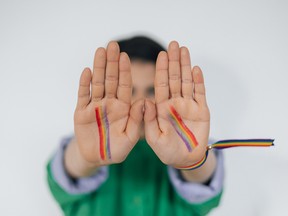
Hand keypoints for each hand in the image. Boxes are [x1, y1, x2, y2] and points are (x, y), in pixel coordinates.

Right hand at [73, 42, 143, 167]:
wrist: (97, 158)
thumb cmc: (117, 149)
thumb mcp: (129, 137)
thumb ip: (137, 119)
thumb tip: (145, 101)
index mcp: (123, 108)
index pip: (125, 86)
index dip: (124, 71)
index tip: (126, 56)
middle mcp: (110, 103)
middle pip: (110, 79)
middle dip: (111, 63)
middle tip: (112, 45)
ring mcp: (95, 106)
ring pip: (97, 83)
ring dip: (98, 67)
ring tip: (100, 51)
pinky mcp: (81, 112)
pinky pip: (83, 95)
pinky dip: (84, 84)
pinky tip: (87, 71)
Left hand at [144, 41, 209, 167]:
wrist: (185, 159)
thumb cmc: (167, 151)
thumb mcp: (154, 138)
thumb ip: (148, 120)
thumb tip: (143, 101)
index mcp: (162, 107)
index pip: (161, 84)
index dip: (162, 69)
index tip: (161, 55)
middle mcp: (175, 103)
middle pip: (174, 78)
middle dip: (174, 62)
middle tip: (174, 44)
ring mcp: (189, 105)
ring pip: (187, 82)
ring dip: (186, 66)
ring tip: (184, 50)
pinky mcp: (202, 111)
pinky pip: (200, 93)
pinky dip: (199, 81)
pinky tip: (196, 69)